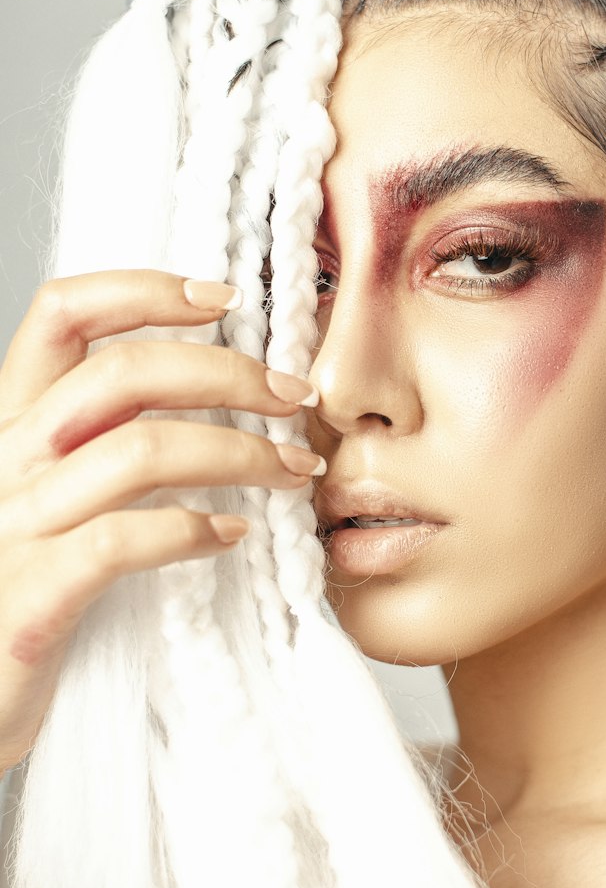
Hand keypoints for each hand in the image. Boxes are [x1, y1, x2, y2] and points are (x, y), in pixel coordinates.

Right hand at [0, 269, 322, 773]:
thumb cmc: (18, 598)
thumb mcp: (48, 503)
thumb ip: (101, 449)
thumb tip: (204, 402)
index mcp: (12, 427)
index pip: (62, 314)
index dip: (143, 289)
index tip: (223, 297)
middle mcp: (7, 462)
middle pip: (124, 373)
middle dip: (229, 372)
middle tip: (295, 397)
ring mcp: (15, 528)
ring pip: (140, 450)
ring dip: (239, 452)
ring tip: (294, 472)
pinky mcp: (31, 598)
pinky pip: (122, 541)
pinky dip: (191, 529)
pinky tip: (232, 536)